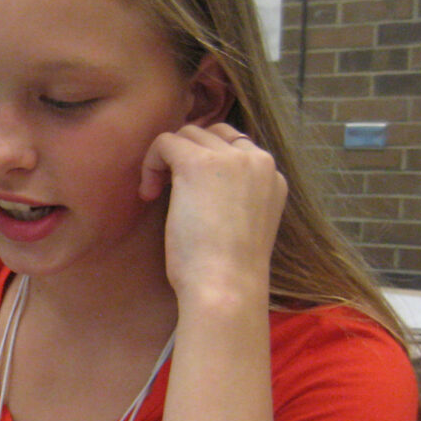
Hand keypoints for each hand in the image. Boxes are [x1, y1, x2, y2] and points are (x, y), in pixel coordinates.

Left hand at [139, 123, 287, 300]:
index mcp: (272, 176)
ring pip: (186, 134)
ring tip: (157, 197)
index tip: (190, 195)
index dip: (205, 162)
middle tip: (171, 193)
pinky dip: (150, 163)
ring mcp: (230, 158)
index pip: (234, 145)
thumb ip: (234, 195)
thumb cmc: (228, 270)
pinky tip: (148, 195)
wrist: (226, 286)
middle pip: (210, 134)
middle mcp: (257, 160)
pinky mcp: (197, 163)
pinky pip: (165, 141)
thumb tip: (200, 181)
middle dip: (185, 157)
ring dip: (166, 161)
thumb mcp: (244, 223)